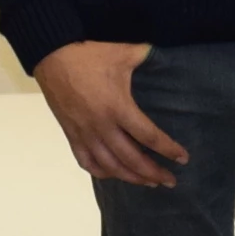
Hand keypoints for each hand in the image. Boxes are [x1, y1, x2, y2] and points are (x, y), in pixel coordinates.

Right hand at [33, 39, 188, 187]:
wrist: (52, 55)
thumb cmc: (89, 55)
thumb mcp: (123, 53)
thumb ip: (147, 55)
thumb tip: (163, 55)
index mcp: (118, 107)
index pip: (149, 136)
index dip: (168, 149)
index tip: (183, 158)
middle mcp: (102, 126)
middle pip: (132, 159)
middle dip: (153, 173)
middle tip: (170, 181)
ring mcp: (84, 133)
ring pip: (110, 166)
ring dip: (131, 178)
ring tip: (148, 182)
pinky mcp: (71, 135)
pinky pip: (86, 161)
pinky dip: (102, 172)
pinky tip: (114, 174)